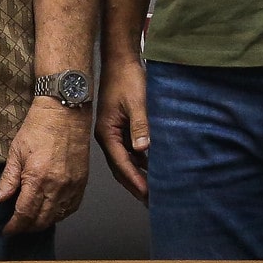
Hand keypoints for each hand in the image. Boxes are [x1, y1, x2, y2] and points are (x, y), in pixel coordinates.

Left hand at [0, 98, 90, 234]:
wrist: (65, 113)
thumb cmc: (39, 128)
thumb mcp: (16, 152)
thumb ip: (8, 180)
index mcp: (38, 178)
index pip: (25, 213)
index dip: (15, 226)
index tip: (7, 231)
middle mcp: (57, 186)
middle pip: (42, 220)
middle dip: (28, 228)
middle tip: (17, 227)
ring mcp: (72, 186)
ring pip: (57, 217)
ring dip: (43, 223)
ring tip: (31, 222)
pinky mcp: (82, 183)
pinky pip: (71, 208)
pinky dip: (59, 215)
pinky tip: (51, 213)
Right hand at [94, 54, 149, 201]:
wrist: (120, 61)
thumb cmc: (126, 79)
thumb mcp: (136, 102)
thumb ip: (140, 126)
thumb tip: (143, 150)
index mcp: (107, 132)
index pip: (121, 164)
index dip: (135, 181)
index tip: (148, 195)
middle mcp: (108, 136)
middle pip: (121, 168)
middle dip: (135, 185)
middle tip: (151, 201)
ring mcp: (114, 132)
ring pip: (126, 161)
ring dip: (139, 175)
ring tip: (154, 190)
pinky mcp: (121, 127)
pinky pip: (130, 151)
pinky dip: (141, 162)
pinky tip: (154, 168)